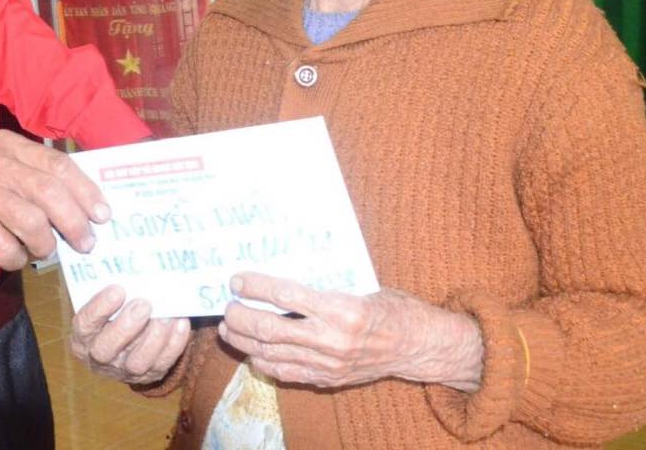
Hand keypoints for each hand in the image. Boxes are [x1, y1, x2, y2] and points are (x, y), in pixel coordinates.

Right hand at [0, 130, 108, 269]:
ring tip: (46, 249)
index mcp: (9, 143)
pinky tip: (17, 255)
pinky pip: (6, 247)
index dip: (85, 190)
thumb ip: (47, 181)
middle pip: (47, 191)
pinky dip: (19, 259)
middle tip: (86, 243)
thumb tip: (94, 210)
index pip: (57, 164)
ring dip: (46, 244)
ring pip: (30, 222)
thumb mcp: (15, 174)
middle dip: (74, 221)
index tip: (103, 214)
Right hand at [70, 285, 190, 385]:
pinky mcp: (149, 375)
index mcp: (83, 336)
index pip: (85, 324)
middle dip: (126, 326)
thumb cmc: (114, 310)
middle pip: (106, 349)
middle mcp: (99, 357)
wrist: (128, 339)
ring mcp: (124, 370)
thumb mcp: (104, 300)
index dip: (100, 308)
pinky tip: (180, 323)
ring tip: (165, 316)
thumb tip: (130, 261)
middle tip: (144, 304)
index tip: (118, 290)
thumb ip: (112, 287)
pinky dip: (174, 344)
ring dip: (153, 338)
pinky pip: (162, 364)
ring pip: (137, 363)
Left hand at [218, 273, 483, 392]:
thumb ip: (324, 284)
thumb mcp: (362, 284)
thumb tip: (285, 267)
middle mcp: (332, 339)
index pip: (286, 295)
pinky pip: (288, 373)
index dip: (256, 287)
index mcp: (342, 308)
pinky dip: (265, 363)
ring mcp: (329, 364)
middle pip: (271, 330)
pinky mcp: (329, 379)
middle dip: (241, 318)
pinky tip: (252, 353)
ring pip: (273, 354)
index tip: (236, 280)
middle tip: (226, 306)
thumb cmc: (393, 307)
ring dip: (245, 342)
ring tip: (228, 329)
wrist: (419, 347)